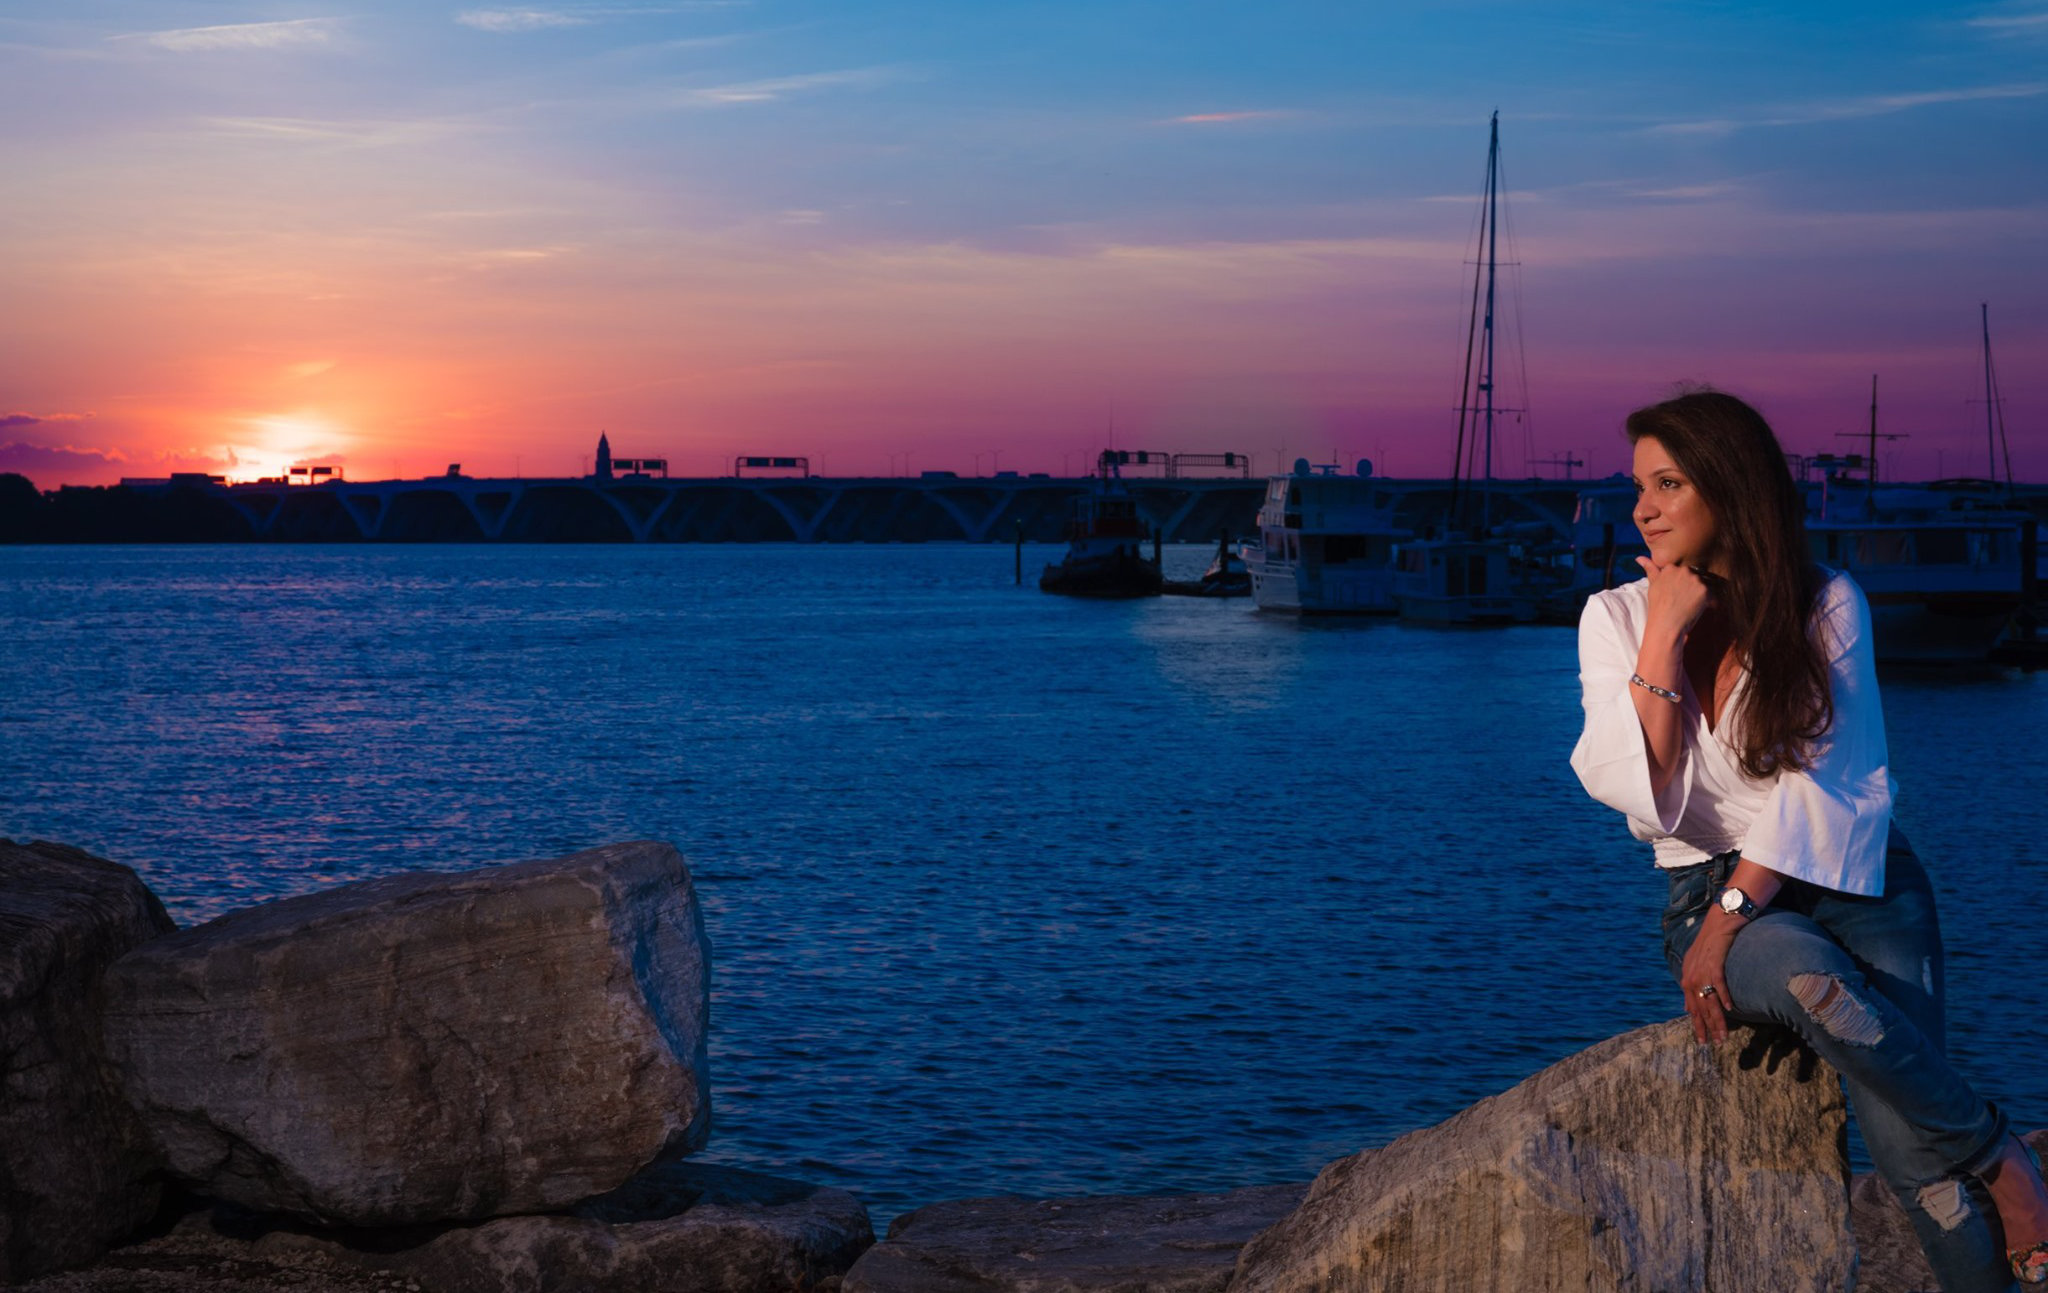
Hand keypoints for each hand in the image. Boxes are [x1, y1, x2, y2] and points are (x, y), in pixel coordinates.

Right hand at [1636, 556, 1712, 640]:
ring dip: (1699, 594)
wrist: (1666, 623)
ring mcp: (1695, 580)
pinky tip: (1696, 609)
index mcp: (1671, 568)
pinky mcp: (1705, 590)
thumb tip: (1639, 557)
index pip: (1681, 572)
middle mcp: (1684, 571)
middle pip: (1693, 576)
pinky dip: (1707, 602)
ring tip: (1689, 605)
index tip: (1675, 594)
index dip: (1680, 583)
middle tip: (1682, 601)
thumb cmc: (1657, 606)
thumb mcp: (1652, 585)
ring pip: (1702, 585)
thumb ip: (1650, 569)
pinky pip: (1711, 595)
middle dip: (1690, 587)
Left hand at [1679, 911, 1738, 1044]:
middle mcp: (1691, 977)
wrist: (1718, 923)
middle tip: (1715, 1044)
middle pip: (1700, 1008)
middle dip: (1707, 1028)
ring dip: (1717, 1019)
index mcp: (1687, 980)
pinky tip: (1730, 1008)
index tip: (1703, 1041)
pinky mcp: (1714, 963)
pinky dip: (1724, 996)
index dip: (1697, 1025)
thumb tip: (1688, 1007)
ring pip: (1709, 1001)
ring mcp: (1702, 971)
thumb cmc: (1709, 945)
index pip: (1691, 1008)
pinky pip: (1719, 983)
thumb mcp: (1695, 966)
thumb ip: (1692, 986)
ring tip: (1722, 1035)